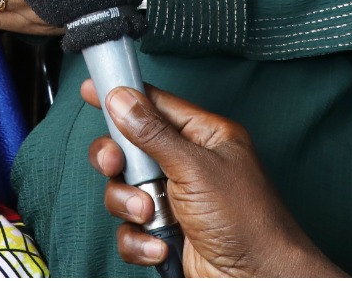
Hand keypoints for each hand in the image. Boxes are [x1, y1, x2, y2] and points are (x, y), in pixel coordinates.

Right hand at [84, 80, 343, 277]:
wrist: (258, 280)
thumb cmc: (249, 221)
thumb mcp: (195, 168)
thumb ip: (153, 134)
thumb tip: (123, 100)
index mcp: (204, 137)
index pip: (156, 105)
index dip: (125, 98)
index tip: (92, 91)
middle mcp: (187, 165)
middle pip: (131, 148)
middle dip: (119, 161)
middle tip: (115, 164)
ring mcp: (175, 200)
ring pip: (125, 190)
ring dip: (132, 205)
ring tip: (152, 215)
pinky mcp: (167, 232)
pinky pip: (130, 228)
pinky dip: (139, 238)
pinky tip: (160, 243)